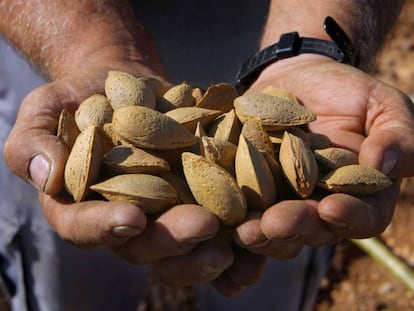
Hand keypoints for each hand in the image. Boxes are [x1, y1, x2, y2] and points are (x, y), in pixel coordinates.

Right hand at [3, 66, 234, 285]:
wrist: (126, 83)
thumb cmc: (81, 96)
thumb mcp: (45, 110)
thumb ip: (32, 142)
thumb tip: (46, 175)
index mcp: (81, 206)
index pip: (85, 227)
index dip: (105, 228)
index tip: (132, 218)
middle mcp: (123, 219)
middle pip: (144, 243)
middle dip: (173, 238)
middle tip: (204, 226)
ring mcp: (162, 212)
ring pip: (183, 244)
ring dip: (210, 246)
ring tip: (238, 238)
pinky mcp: (194, 196)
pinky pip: (214, 219)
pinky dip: (234, 229)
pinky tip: (257, 229)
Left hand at [234, 54, 413, 257]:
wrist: (301, 76)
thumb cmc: (348, 92)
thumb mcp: (384, 106)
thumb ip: (398, 136)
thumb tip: (385, 165)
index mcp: (358, 195)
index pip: (362, 217)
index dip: (349, 217)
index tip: (332, 208)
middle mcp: (319, 206)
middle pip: (310, 230)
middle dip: (293, 229)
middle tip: (274, 224)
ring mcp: (281, 201)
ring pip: (273, 229)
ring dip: (258, 234)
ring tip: (243, 229)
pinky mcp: (248, 189)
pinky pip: (239, 209)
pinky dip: (229, 221)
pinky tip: (214, 222)